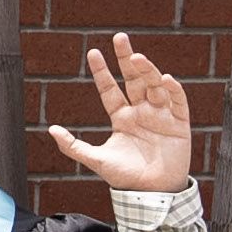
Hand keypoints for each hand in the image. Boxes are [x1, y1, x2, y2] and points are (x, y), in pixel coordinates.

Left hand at [50, 34, 190, 193]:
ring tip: (137, 58)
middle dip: (126, 59)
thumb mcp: (95, 159)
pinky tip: (164, 79)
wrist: (150, 192)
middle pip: (133, 79)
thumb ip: (73, 146)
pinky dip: (172, 90)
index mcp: (122, 117)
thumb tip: (51, 129)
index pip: (110, 89)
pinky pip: (177, 102)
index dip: (102, 72)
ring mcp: (160, 115)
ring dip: (147, 71)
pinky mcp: (179, 123)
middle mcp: (141, 112)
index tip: (93, 53)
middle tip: (119, 38)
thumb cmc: (124, 176)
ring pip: (154, 86)